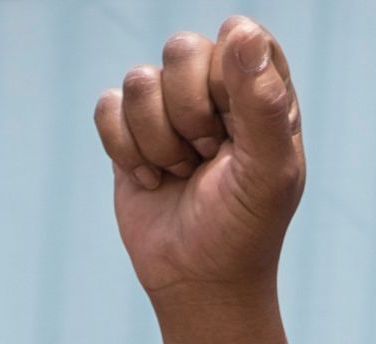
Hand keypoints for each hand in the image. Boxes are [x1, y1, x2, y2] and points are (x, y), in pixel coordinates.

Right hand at [97, 18, 307, 299]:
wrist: (199, 281)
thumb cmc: (245, 227)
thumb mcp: (268, 170)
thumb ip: (262, 101)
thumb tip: (241, 31)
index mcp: (264, 93)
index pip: (242, 38)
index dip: (229, 77)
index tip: (237, 127)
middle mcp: (217, 91)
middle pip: (182, 49)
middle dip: (189, 113)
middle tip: (210, 155)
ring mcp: (170, 108)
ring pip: (140, 80)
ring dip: (158, 140)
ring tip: (183, 173)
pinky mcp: (130, 129)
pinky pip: (107, 106)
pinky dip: (125, 149)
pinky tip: (152, 179)